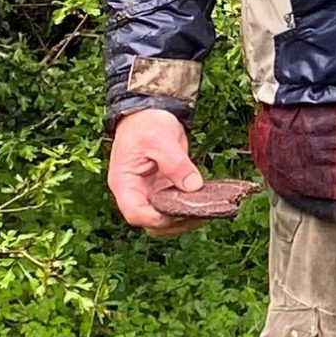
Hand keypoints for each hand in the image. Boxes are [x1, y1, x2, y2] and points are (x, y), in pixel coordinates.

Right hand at [107, 108, 206, 235]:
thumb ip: (176, 163)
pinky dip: (192, 208)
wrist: (149, 113)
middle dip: (177, 222)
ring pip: (167, 219)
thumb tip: (193, 186)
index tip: (182, 212)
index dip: (158, 219)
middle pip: (153, 223)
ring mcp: (151, 193)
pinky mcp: (165, 189)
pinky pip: (177, 206)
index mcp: (124, 183)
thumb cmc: (146, 124)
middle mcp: (136, 193)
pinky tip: (209, 201)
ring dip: (187, 218)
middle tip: (203, 212)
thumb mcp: (159, 139)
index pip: (136, 213)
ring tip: (210, 208)